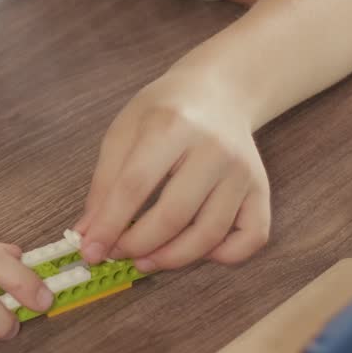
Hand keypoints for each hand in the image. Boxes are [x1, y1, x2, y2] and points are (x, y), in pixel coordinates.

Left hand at [74, 69, 270, 271]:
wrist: (218, 93)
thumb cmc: (164, 112)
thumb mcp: (124, 132)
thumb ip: (105, 182)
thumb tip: (89, 233)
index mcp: (172, 125)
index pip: (135, 185)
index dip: (110, 224)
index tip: (90, 250)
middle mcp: (214, 149)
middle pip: (174, 214)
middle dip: (138, 245)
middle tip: (116, 254)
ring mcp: (243, 171)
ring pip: (210, 234)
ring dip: (172, 258)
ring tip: (144, 260)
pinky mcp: (262, 189)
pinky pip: (251, 238)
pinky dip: (223, 256)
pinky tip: (194, 249)